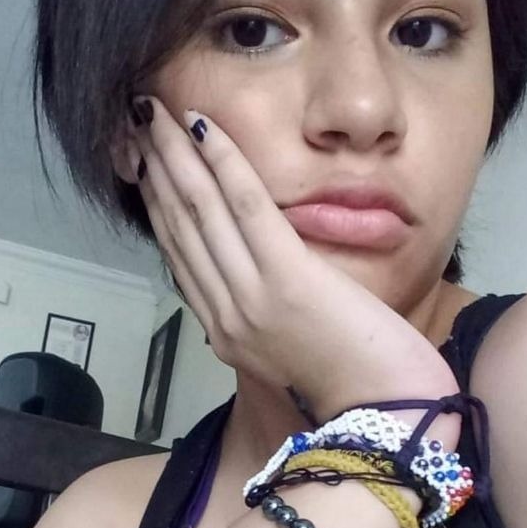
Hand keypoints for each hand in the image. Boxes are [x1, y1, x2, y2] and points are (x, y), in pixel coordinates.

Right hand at [127, 96, 458, 427]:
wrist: (388, 413)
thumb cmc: (349, 375)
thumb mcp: (284, 345)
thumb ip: (253, 309)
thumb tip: (236, 267)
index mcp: (223, 328)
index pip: (179, 252)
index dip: (156, 202)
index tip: (144, 162)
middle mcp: (224, 312)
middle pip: (179, 226)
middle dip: (155, 168)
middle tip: (138, 122)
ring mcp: (250, 296)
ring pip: (201, 211)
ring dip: (175, 155)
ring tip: (156, 113)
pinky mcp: (287, 279)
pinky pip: (246, 208)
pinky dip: (223, 164)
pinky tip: (205, 129)